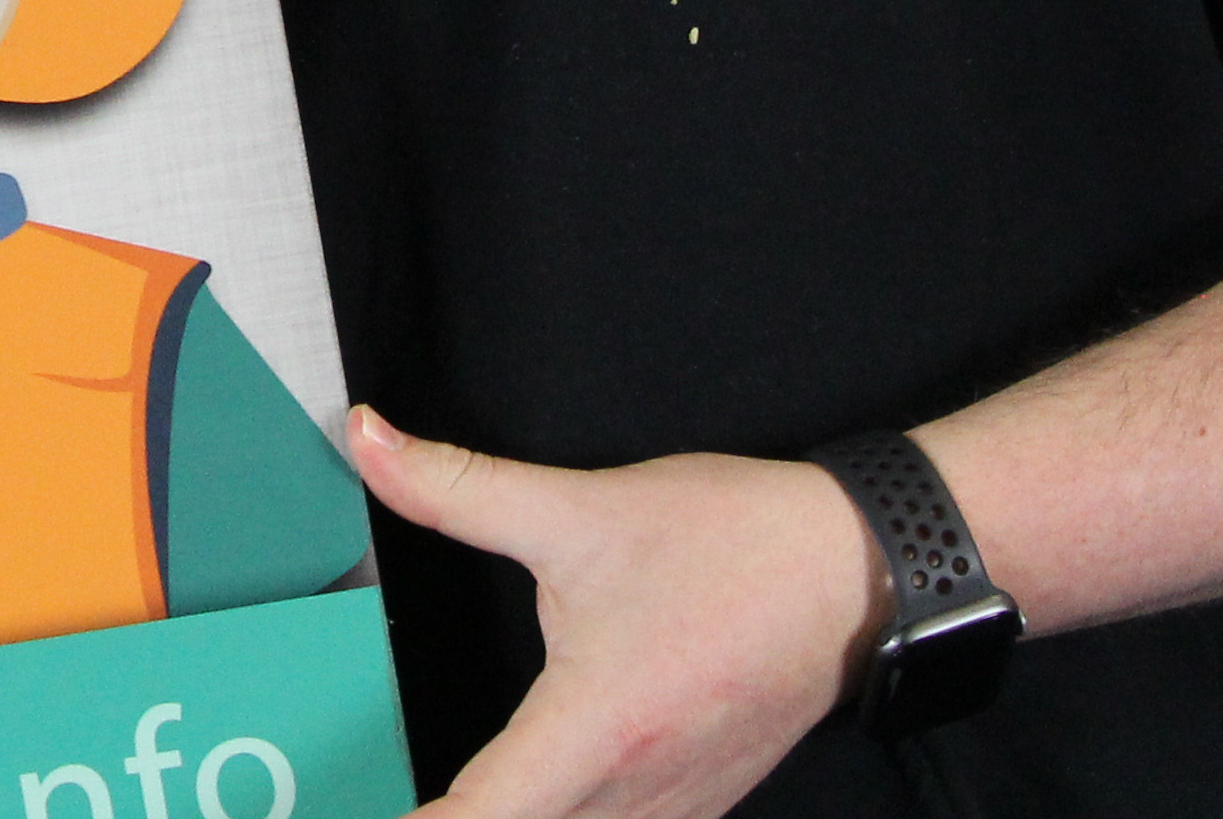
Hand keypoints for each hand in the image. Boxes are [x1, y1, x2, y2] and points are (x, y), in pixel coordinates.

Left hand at [343, 406, 874, 818]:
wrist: (858, 570)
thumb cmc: (728, 544)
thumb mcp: (577, 509)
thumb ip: (456, 487)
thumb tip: (365, 441)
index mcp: (595, 730)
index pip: (484, 817)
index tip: (364, 817)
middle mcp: (635, 791)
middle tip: (384, 797)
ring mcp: (674, 808)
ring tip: (450, 802)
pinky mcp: (697, 802)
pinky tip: (534, 800)